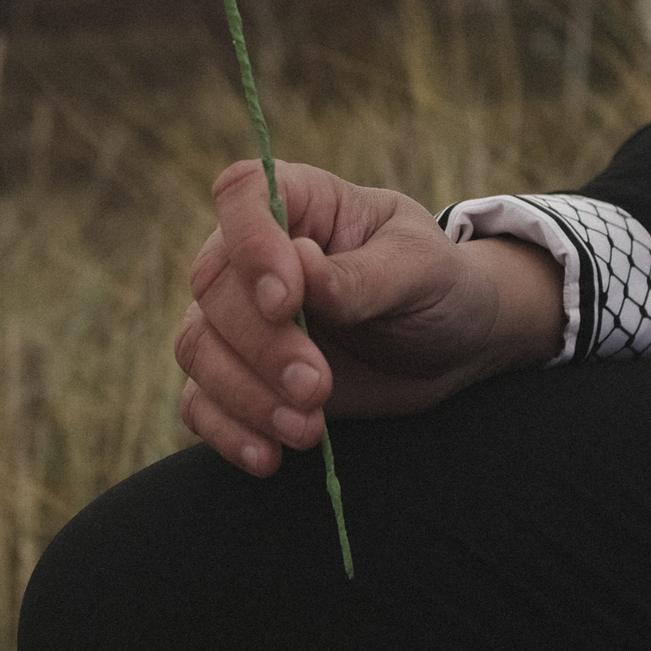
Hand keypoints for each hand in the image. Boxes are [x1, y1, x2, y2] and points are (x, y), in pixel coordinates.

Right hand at [174, 160, 564, 476]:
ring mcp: (241, 315)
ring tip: (307, 430)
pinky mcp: (240, 373)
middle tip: (319, 385)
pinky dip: (225, 431)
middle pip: (214, 285)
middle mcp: (256, 253)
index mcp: (301, 203)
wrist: (452, 346)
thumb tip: (301, 265)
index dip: (250, 243)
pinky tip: (268, 457)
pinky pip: (199, 400)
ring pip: (197, 345)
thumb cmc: (439, 286)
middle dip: (261, 344)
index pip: (242, 193)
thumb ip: (361, 275)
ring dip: (244, 395)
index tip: (288, 300)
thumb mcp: (420, 270)